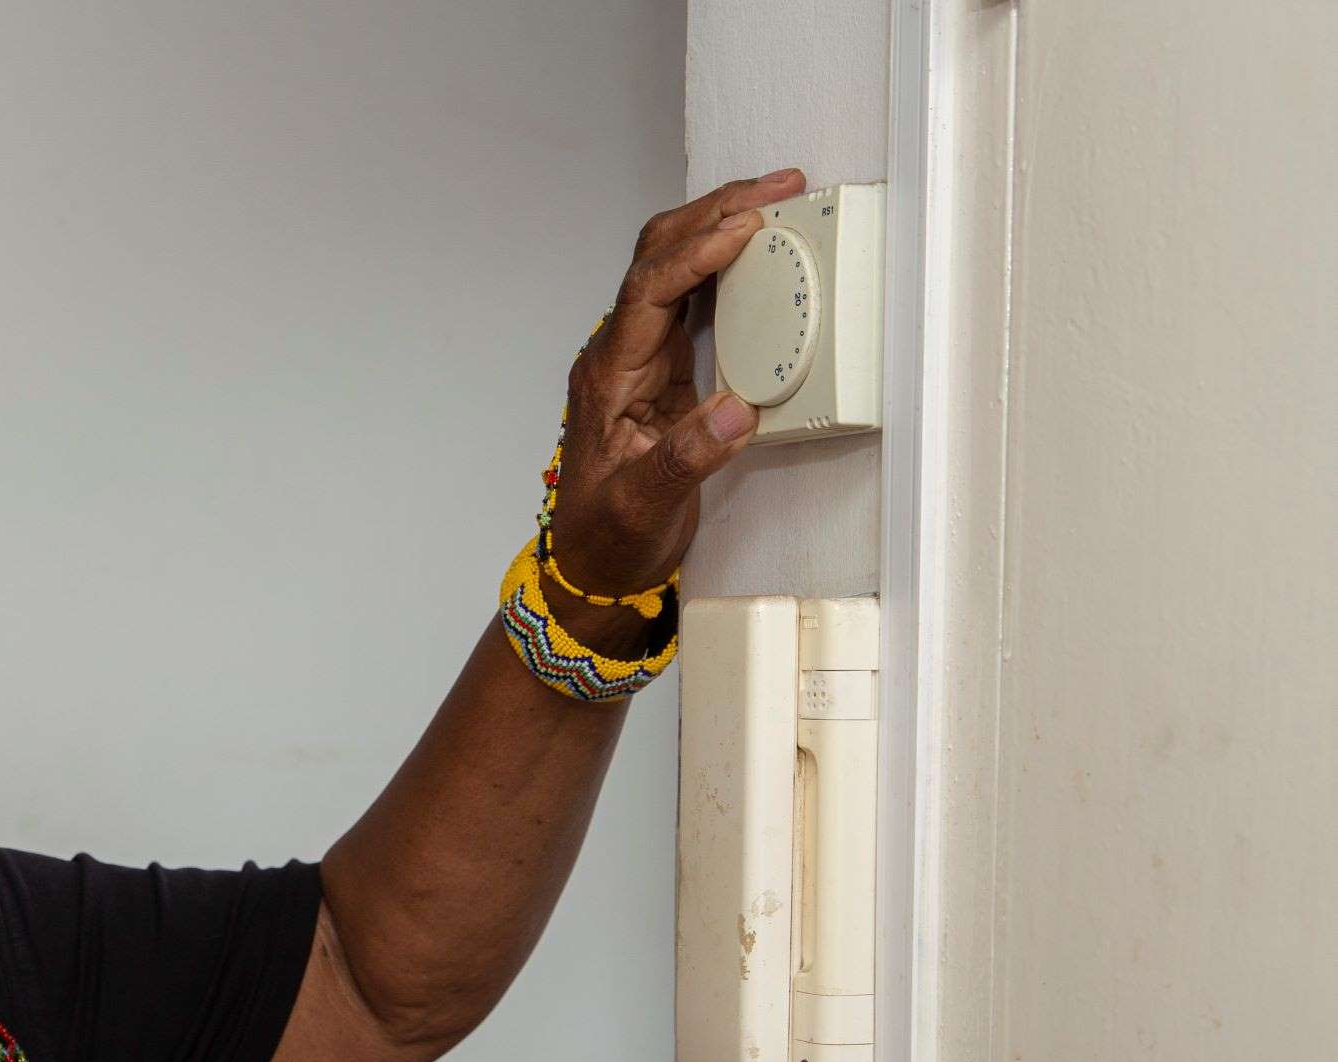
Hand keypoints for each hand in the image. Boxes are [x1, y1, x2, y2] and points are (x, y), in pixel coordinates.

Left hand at [545, 168, 808, 599]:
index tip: (747, 227)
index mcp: (607, 376)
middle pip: (656, 256)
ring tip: (777, 199)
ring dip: (719, 227)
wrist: (591, 567)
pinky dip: (726, 265)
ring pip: (672, 267)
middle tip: (778, 186)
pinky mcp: (663, 370)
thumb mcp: (642, 508)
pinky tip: (760, 251)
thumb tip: (737, 411)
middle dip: (713, 212)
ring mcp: (641, 358)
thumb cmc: (606, 539)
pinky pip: (692, 298)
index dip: (696, 252)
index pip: (648, 291)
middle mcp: (620, 354)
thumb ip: (686, 460)